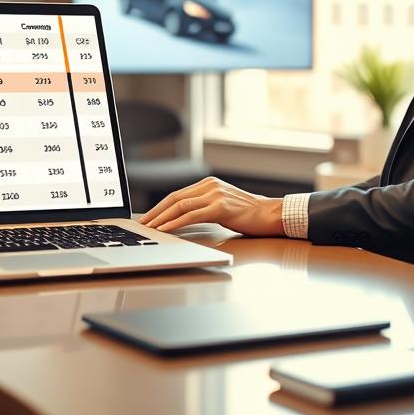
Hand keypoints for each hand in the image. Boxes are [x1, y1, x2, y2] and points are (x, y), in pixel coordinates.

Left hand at [139, 176, 284, 236]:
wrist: (271, 214)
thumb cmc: (250, 215)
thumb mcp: (223, 206)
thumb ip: (205, 207)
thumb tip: (183, 218)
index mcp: (209, 184)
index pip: (177, 194)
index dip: (160, 207)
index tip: (148, 217)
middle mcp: (209, 186)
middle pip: (174, 198)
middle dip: (155, 212)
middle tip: (142, 224)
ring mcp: (215, 195)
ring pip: (180, 205)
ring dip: (161, 218)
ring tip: (150, 228)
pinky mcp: (220, 207)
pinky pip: (191, 215)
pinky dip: (175, 223)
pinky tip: (165, 230)